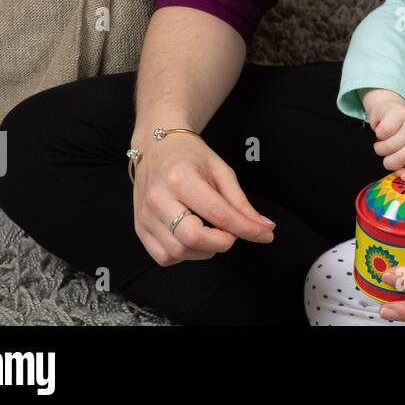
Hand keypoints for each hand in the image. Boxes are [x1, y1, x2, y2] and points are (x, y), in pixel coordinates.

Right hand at [131, 131, 275, 266]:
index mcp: (180, 178)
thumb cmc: (190, 156)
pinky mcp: (139, 229)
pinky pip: (164, 257)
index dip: (245, 229)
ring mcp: (144, 216)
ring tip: (211, 230)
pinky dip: (185, 253)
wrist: (157, 147)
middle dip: (221, 242)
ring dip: (204, 249)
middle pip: (192, 238)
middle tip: (231, 231)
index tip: (265, 234)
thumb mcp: (221, 170)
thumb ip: (241, 203)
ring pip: (178, 252)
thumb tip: (264, 228)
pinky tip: (193, 236)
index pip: (217, 214)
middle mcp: (157, 199)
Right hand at [363, 88, 404, 180]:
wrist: (389, 110)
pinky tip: (381, 131)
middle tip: (387, 156)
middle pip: (403, 157)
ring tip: (382, 143)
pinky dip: (378, 134)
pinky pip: (384, 132)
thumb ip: (404, 165)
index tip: (403, 176)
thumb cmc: (397, 135)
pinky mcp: (398, 114)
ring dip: (380, 148)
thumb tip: (400, 174)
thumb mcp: (404, 151)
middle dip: (389, 162)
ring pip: (391, 146)